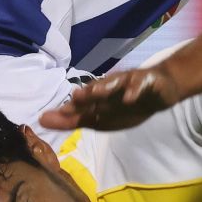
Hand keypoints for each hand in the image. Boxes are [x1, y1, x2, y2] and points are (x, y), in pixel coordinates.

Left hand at [40, 66, 183, 131]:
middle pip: (95, 90)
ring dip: (105, 87)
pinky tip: (128, 99)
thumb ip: (73, 120)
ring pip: (115, 83)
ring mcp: (127, 82)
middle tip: (73, 98)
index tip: (51, 115)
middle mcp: (109, 86)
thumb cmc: (126, 104)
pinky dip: (133, 91)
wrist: (160, 90)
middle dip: (85, 94)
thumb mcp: (101, 117)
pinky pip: (139, 85)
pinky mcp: (145, 81)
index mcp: (98, 96)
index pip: (80, 103)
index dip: (68, 109)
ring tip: (95, 93)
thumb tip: (41, 120)